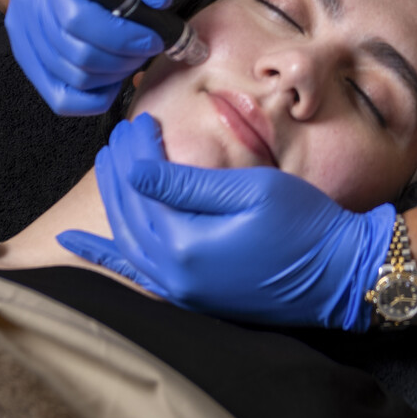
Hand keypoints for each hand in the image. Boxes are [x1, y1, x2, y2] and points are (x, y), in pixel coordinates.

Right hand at [4, 0, 171, 114]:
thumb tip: (159, 0)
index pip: (79, 21)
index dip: (123, 37)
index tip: (154, 37)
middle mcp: (31, 11)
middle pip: (78, 56)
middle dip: (125, 58)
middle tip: (148, 48)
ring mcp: (27, 40)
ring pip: (73, 79)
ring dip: (113, 75)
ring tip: (131, 57)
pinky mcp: (30, 62)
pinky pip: (61, 99)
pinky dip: (94, 97)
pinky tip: (111, 77)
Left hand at [58, 114, 395, 330]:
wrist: (340, 275)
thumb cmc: (303, 225)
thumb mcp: (249, 191)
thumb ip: (187, 185)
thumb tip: (135, 170)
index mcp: (186, 247)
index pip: (142, 189)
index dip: (136, 152)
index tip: (139, 122)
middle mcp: (173, 275)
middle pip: (128, 214)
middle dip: (118, 172)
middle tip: (118, 136)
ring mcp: (180, 290)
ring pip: (127, 239)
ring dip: (112, 202)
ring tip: (104, 167)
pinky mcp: (190, 295)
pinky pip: (135, 273)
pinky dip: (104, 256)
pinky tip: (75, 246)